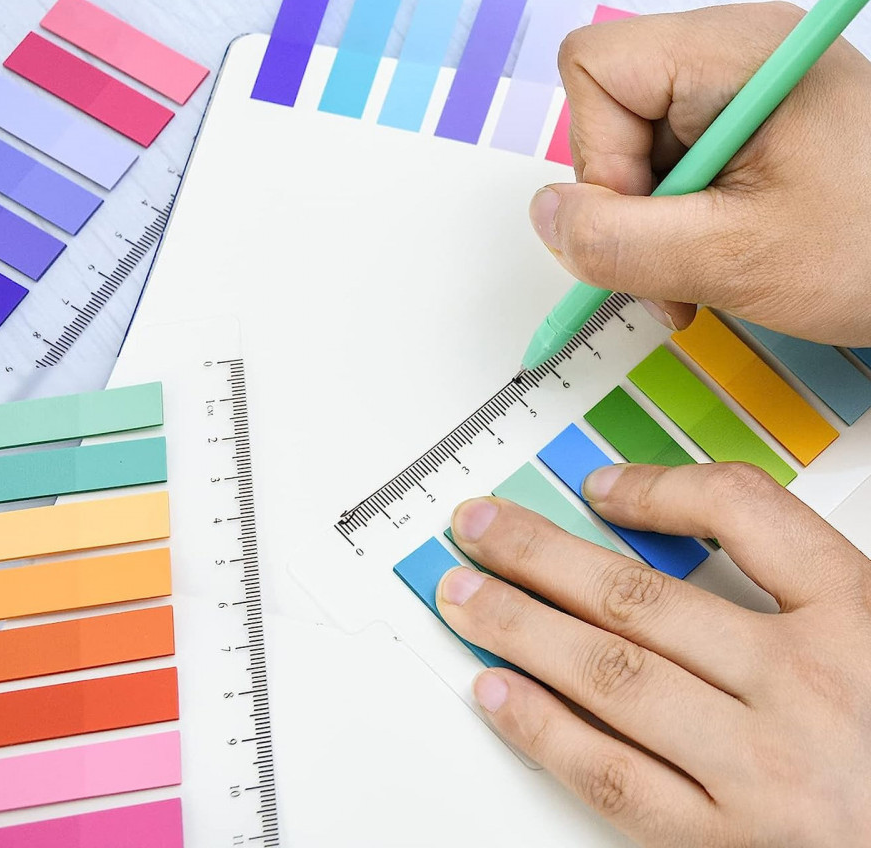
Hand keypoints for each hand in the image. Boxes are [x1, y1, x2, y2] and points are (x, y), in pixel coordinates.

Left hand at [438, 463, 870, 846]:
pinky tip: (495, 690)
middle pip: (640, 595)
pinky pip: (614, 776)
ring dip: (519, 627)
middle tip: (477, 526)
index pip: (742, 512)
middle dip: (538, 553)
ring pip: (610, 675)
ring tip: (462, 596)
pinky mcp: (728, 844)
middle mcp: (806, 686)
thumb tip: (675, 517)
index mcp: (855, 617)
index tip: (595, 484)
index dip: (656, 487)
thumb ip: (795, 579)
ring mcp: (762, 771)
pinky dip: (542, 728)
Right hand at [531, 2, 870, 345]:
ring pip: (637, 148)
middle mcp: (735, 53)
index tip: (641, 221)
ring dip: (650, 225)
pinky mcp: (751, 122)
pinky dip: (676, 221)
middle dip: (625, 204)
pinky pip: (674, 163)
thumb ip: (617, 240)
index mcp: (735, 52)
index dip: (595, 155)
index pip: (596, 69)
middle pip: (611, 112)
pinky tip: (711, 257)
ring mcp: (744, 87)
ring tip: (698, 274)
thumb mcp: (731, 257)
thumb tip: (543, 213)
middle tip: (668, 269)